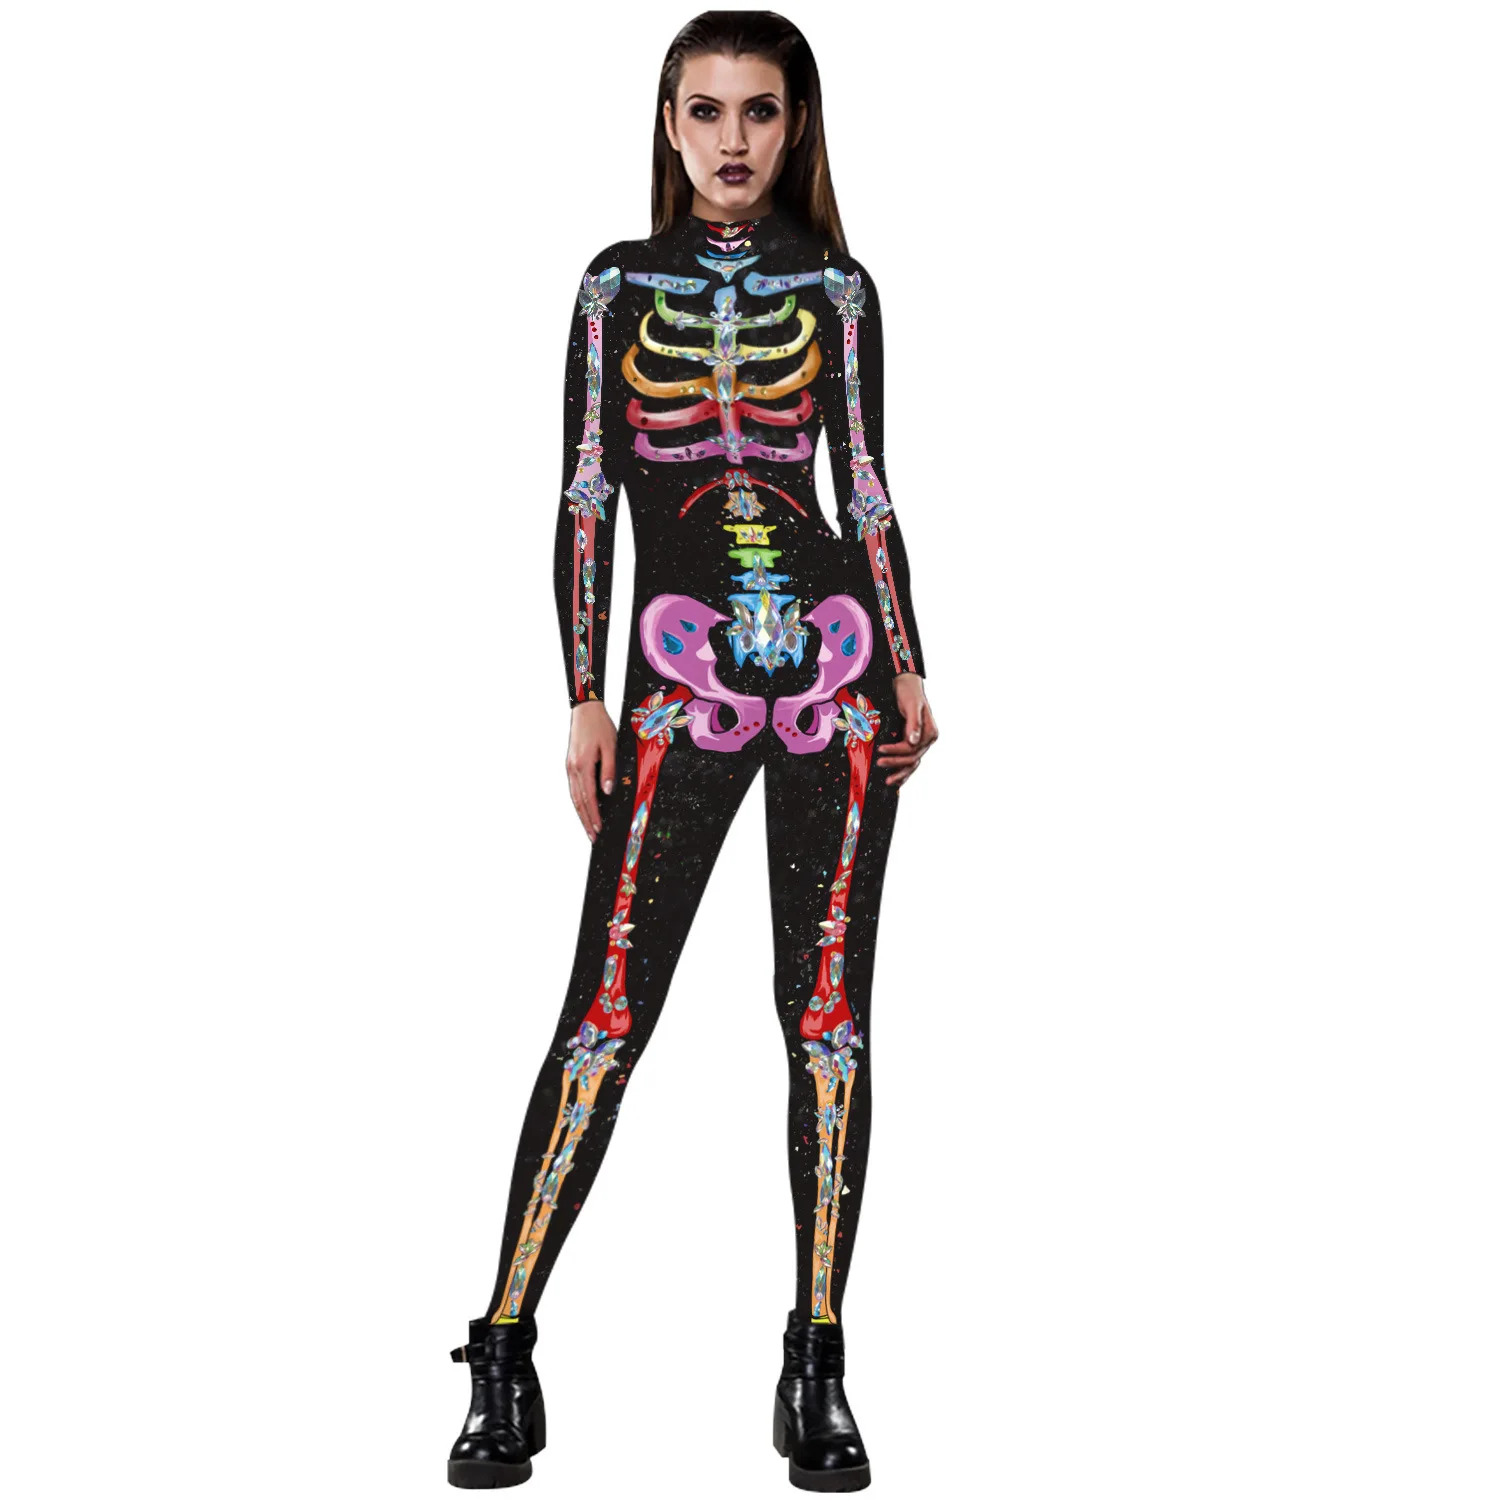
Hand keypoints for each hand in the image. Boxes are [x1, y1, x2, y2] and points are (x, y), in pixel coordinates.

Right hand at [566, 701, 617, 840]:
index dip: (594, 815)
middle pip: (579, 802)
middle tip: (592, 837)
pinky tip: (583, 809)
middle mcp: (573, 769)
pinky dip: (578, 802)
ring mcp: (569, 767)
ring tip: (588, 828)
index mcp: (583, 765)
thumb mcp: (610, 746)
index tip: (599, 829)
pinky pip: (573, 788)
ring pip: (574, 797)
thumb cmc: (599, 726)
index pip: (589, 797)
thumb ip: (609, 770)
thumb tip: (607, 792)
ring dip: (581, 814)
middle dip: (586, 821)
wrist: (585, 710)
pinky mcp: (570, 765)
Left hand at [875, 674, 937, 788]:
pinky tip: (896, 780)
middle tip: (879, 763)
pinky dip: (903, 771)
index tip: (880, 749)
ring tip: (887, 781)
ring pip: (912, 764)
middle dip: (895, 763)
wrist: (906, 685)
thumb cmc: (909, 693)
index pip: (912, 748)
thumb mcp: (911, 705)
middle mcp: (927, 739)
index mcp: (930, 732)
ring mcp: (921, 742)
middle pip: (912, 758)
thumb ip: (914, 723)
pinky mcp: (913, 743)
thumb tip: (914, 741)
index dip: (896, 751)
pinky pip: (910, 760)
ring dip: (900, 773)